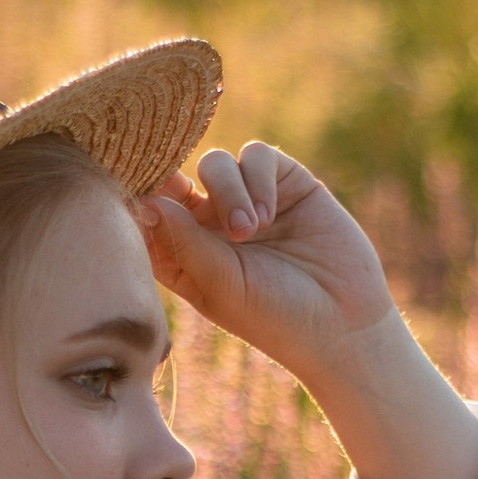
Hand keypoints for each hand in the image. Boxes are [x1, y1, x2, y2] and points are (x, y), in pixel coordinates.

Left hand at [138, 136, 477, 478]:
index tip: (134, 197)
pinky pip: (256, 156)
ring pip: (216, 164)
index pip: (146, 214)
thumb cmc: (273, 317)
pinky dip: (257, 178)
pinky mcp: (285, 183)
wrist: (343, 322)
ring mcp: (248, 200)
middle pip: (176, 179)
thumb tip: (144, 199)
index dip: (137, 198)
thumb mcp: (220, 285)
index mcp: (183, 254)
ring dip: (227, 190)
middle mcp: (210, 224)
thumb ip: (183, 240)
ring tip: (248, 230)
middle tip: (183, 195)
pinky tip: (268, 215)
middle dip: (178, 182)